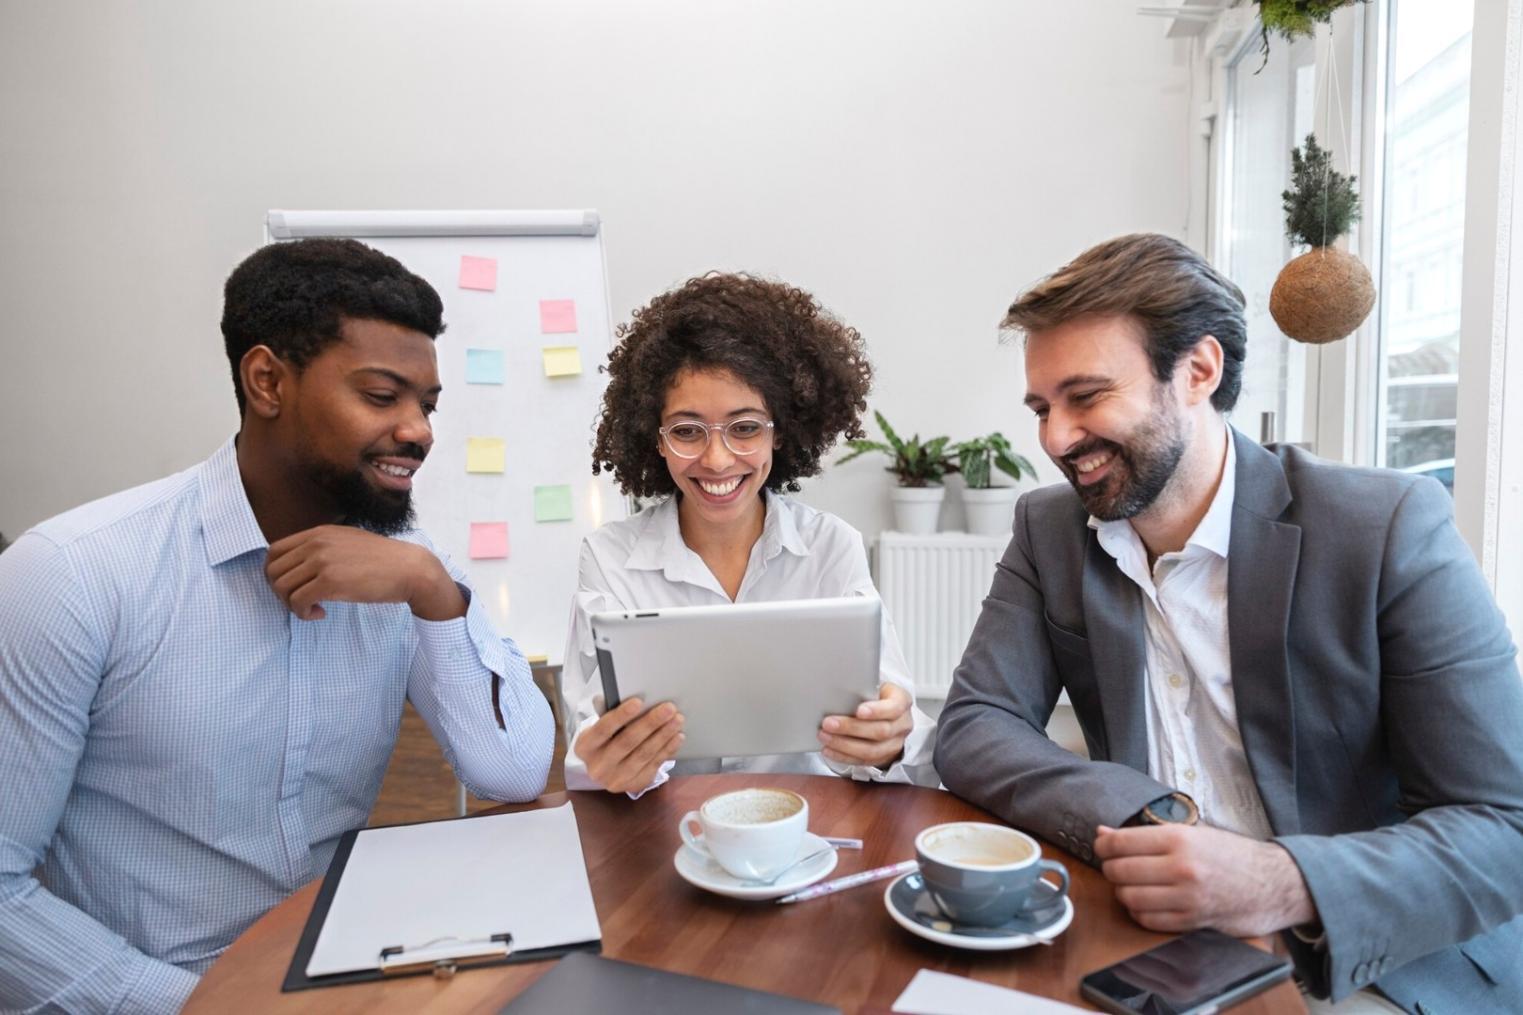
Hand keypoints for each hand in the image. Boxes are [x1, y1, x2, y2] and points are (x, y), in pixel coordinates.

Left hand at [265, 525, 464, 620]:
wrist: (410, 569)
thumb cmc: (383, 560)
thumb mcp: (349, 542)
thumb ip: (324, 548)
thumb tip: (302, 566)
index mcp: (319, 533)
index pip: (274, 551)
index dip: (275, 573)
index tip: (292, 587)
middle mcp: (316, 543)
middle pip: (272, 570)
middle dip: (280, 592)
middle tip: (300, 602)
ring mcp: (322, 561)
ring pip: (281, 587)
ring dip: (291, 604)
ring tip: (312, 609)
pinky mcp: (330, 582)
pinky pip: (297, 601)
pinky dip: (303, 613)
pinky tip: (321, 613)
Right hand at [574, 697, 684, 793]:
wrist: (604, 769)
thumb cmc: (605, 739)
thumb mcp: (600, 728)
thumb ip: (608, 712)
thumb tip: (622, 695)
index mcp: (585, 747)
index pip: (603, 729)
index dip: (621, 715)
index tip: (639, 701)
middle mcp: (598, 766)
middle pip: (627, 742)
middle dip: (650, 723)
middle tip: (668, 708)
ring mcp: (615, 780)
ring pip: (643, 754)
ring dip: (663, 735)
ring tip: (677, 720)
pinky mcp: (633, 785)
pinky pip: (654, 765)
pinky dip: (667, 749)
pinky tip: (677, 736)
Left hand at [817, 682, 913, 768]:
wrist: (886, 713)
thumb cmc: (876, 696)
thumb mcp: (875, 686)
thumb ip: (862, 688)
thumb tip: (835, 690)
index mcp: (902, 701)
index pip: (894, 708)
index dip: (877, 711)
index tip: (859, 710)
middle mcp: (902, 725)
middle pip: (880, 731)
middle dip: (851, 728)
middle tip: (828, 723)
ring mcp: (895, 744)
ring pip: (871, 750)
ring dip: (844, 744)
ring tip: (825, 736)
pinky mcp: (883, 758)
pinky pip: (863, 761)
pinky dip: (843, 756)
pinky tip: (829, 750)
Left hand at [1094, 823, 1316, 936]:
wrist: (1273, 882)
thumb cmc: (1232, 855)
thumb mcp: (1193, 832)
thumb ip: (1147, 834)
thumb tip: (1104, 833)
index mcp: (1179, 839)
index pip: (1120, 843)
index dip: (1104, 845)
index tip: (1103, 846)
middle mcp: (1180, 868)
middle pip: (1119, 871)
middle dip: (1111, 868)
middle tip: (1117, 865)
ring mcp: (1185, 898)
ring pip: (1129, 898)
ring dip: (1124, 891)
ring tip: (1132, 884)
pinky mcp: (1190, 922)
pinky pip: (1147, 920)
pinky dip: (1139, 912)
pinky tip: (1147, 902)